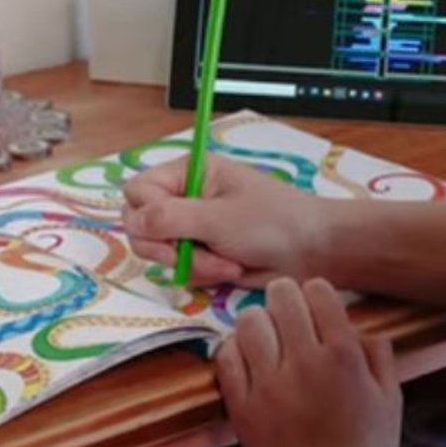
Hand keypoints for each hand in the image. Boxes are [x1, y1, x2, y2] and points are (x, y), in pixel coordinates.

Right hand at [122, 154, 330, 286]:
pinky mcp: (202, 254)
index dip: (146, 214)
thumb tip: (132, 222)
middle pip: (140, 225)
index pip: (138, 191)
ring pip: (159, 252)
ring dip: (191, 263)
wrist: (313, 251)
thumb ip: (171, 218)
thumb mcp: (219, 217)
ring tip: (227, 262)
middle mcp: (184, 197)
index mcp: (189, 173)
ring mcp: (192, 228)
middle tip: (190, 255)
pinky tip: (231, 268)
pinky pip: (181, 269)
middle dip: (166, 246)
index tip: (170, 229)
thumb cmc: (273, 222)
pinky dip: (202, 274)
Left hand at [215, 278, 401, 446]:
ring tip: (267, 336)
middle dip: (286, 298)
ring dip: (259, 321)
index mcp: (342, 355)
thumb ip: (378, 354)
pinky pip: (226, 358)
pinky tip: (248, 359)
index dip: (317, 293)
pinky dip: (234, 349)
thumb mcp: (392, 398)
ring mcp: (266, 384)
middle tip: (289, 313)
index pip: (318, 291)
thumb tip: (359, 328)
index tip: (317, 306)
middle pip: (280, 298)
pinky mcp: (241, 406)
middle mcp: (302, 361)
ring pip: (249, 321)